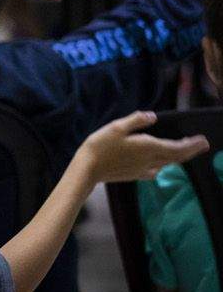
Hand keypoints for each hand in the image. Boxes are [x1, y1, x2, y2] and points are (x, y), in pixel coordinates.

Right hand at [74, 111, 208, 184]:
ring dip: (180, 156)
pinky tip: (162, 163)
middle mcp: (150, 160)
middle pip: (176, 156)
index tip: (203, 140)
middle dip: (190, 150)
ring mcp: (144, 169)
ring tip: (186, 150)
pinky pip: (158, 169)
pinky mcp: (137, 175)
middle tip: (202, 145)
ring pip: (168, 163)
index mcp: (147, 146)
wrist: (88, 169)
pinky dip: (166, 164)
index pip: (176, 147)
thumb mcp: (116, 127)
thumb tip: (153, 116)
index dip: (191, 144)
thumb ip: (136, 120)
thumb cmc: (100, 145)